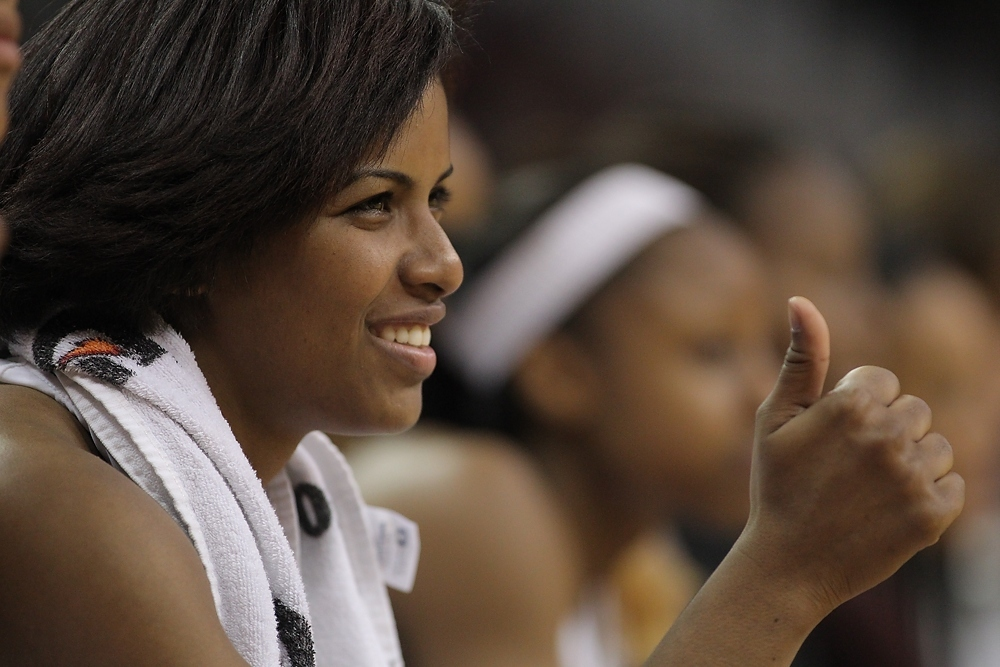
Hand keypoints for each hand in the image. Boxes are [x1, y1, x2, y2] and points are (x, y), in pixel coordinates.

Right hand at [736, 296, 963, 615]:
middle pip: (914, 410)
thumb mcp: (774, 419)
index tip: (830, 441)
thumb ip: (800, 359)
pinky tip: (889, 511)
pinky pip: (953, 483)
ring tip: (869, 491)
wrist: (788, 566)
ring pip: (937, 445)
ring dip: (911, 463)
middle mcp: (886, 436)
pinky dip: (928, 496)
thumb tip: (801, 299)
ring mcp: (912, 476)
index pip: (881, 381)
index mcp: (847, 405)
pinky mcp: (934, 515)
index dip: (854, 410)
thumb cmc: (777, 487)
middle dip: (886, 433)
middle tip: (848, 469)